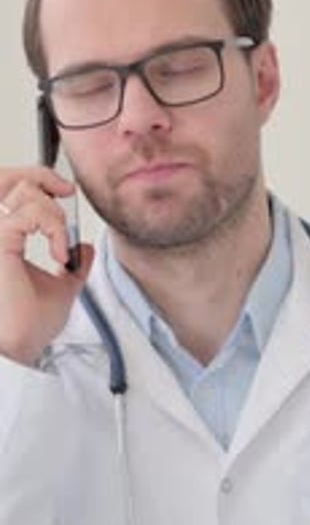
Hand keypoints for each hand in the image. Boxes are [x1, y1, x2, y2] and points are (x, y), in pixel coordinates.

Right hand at [0, 166, 92, 364]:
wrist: (18, 347)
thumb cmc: (26, 327)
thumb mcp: (61, 289)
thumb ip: (73, 267)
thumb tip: (86, 250)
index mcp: (3, 241)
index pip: (11, 193)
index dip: (38, 181)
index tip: (65, 192)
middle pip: (10, 180)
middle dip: (42, 177)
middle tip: (66, 192)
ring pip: (25, 193)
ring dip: (55, 217)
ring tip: (61, 250)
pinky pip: (32, 215)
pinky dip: (54, 231)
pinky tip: (59, 256)